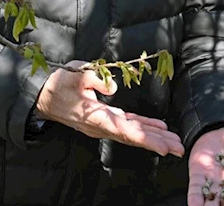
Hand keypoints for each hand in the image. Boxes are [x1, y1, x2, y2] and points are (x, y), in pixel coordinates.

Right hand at [34, 61, 183, 156]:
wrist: (44, 95)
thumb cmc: (60, 84)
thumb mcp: (76, 75)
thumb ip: (96, 79)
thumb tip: (114, 88)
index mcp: (96, 117)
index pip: (124, 131)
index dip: (145, 139)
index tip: (163, 148)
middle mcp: (102, 126)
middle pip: (133, 137)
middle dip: (157, 143)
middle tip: (179, 148)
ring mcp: (103, 124)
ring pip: (133, 133)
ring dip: (154, 137)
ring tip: (175, 141)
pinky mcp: (105, 119)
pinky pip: (127, 125)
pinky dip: (143, 127)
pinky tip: (159, 128)